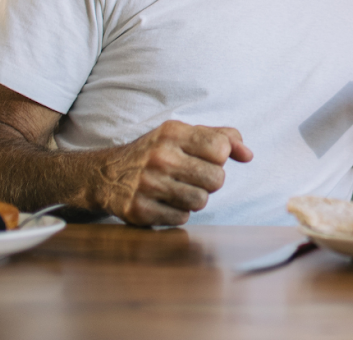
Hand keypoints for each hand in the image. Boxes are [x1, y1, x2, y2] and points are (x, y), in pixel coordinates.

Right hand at [97, 120, 253, 225]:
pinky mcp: (139, 210)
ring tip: (178, 189)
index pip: (221, 148)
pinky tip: (164, 202)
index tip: (206, 158)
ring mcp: (148, 185)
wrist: (104, 175)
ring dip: (194, 198)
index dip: (220, 157)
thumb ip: (221, 137)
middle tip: (192, 177)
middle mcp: (159, 157)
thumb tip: (248, 155)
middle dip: (210, 181)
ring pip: (201, 201)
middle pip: (217, 179)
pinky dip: (178, 213)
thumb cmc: (155, 152)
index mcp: (172, 132)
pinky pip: (181, 218)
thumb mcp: (183, 135)